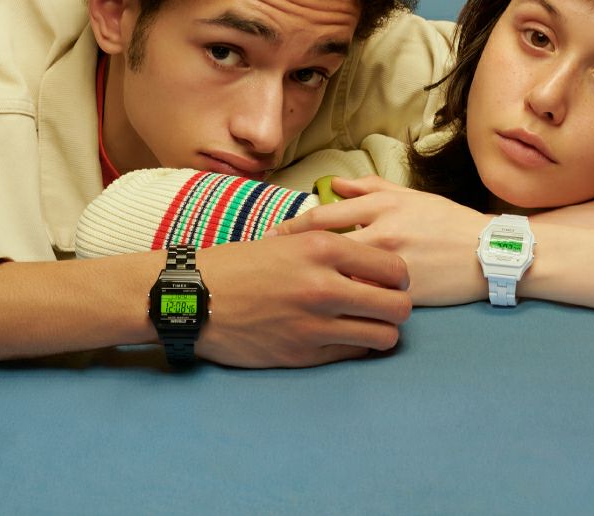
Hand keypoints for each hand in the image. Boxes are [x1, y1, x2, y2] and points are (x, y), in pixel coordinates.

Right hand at [194, 231, 410, 367]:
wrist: (194, 297)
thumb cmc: (243, 264)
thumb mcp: (291, 240)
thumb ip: (334, 249)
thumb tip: (373, 257)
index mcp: (322, 247)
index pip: (394, 268)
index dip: (399, 276)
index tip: (390, 280)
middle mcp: (324, 286)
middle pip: (398, 306)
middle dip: (398, 306)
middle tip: (385, 304)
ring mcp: (314, 325)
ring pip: (384, 336)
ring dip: (382, 330)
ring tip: (368, 323)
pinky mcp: (303, 354)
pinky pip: (353, 354)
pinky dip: (355, 346)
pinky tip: (341, 336)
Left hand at [275, 175, 490, 305]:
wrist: (486, 253)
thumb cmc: (446, 221)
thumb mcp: (409, 196)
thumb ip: (369, 188)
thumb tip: (335, 185)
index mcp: (382, 207)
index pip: (324, 216)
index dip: (292, 228)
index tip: (272, 236)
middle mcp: (382, 235)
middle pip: (323, 248)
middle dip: (291, 256)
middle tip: (267, 263)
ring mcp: (391, 267)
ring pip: (339, 277)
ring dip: (312, 281)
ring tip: (287, 288)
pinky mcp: (402, 294)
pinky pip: (363, 301)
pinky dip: (342, 303)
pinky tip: (323, 308)